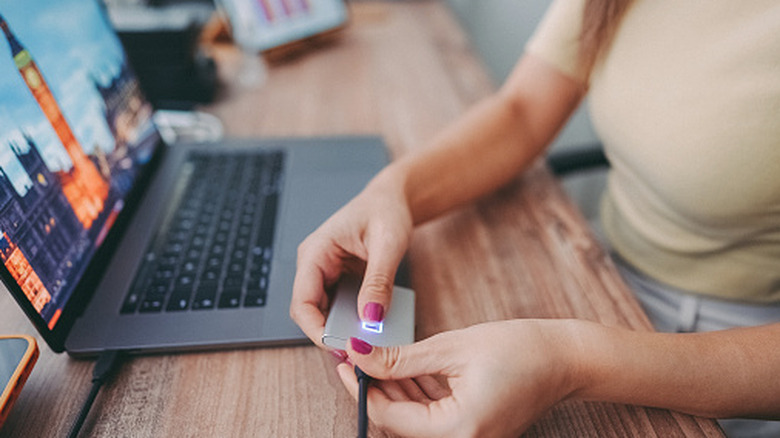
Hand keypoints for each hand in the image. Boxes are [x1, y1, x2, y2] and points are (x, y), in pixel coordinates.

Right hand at [290, 169, 413, 345]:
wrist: (392, 199)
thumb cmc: (385, 211)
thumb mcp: (387, 245)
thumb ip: (379, 282)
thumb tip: (371, 319)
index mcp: (315, 253)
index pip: (302, 303)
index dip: (316, 330)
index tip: (340, 347)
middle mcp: (315, 266)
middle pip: (311, 313)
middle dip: (331, 335)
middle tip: (358, 353)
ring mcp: (325, 274)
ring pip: (325, 314)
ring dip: (343, 329)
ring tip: (367, 343)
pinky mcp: (339, 280)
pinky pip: (340, 307)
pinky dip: (353, 320)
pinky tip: (371, 327)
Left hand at [336, 319, 584, 437]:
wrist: (565, 358)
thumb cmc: (519, 349)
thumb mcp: (451, 348)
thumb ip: (402, 359)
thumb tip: (360, 357)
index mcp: (458, 429)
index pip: (391, 417)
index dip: (362, 388)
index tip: (345, 362)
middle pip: (400, 422)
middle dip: (377, 387)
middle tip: (358, 356)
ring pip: (415, 419)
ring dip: (395, 389)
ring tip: (380, 357)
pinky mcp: (474, 430)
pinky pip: (434, 417)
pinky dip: (417, 394)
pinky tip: (406, 368)